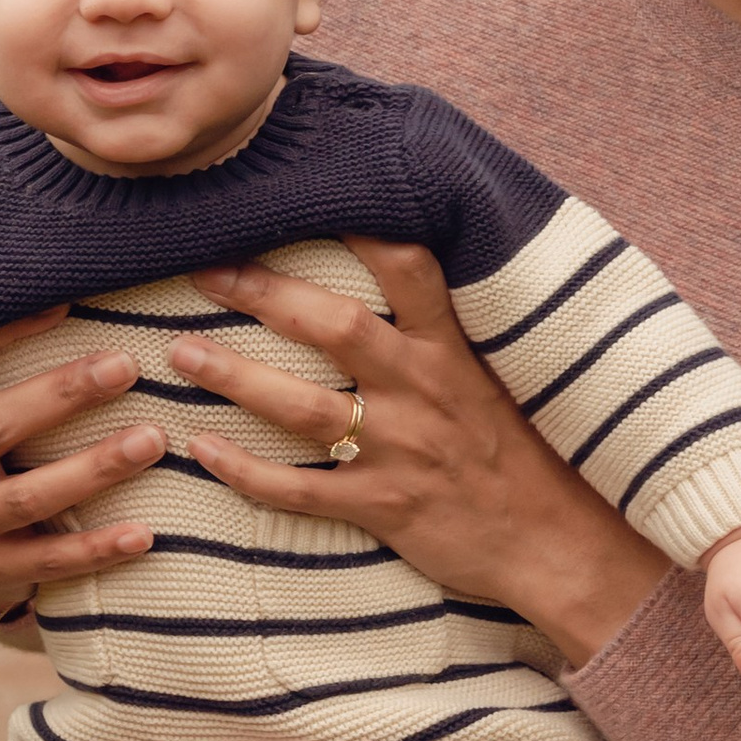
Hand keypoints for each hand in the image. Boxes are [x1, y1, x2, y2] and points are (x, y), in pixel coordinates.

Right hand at [0, 311, 173, 622]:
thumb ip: (2, 358)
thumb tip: (76, 287)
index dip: (4, 333)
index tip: (64, 301)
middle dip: (61, 396)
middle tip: (126, 366)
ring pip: (27, 497)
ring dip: (92, 469)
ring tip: (152, 441)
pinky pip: (48, 560)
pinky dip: (96, 548)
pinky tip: (144, 533)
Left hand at [161, 242, 666, 669]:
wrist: (559, 545)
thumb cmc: (526, 454)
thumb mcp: (501, 376)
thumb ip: (450, 327)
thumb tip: (405, 264)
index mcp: (454, 351)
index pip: (409, 269)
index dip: (358, 226)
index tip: (301, 195)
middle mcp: (424, 392)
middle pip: (337, 327)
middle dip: (266, 294)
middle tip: (207, 269)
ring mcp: (402, 452)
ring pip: (306, 408)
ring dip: (237, 378)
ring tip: (181, 351)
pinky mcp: (384, 508)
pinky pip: (301, 490)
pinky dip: (246, 472)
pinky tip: (202, 450)